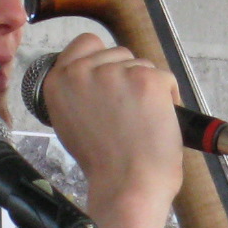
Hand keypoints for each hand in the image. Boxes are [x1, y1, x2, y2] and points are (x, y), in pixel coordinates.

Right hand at [33, 32, 184, 212]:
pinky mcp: (146, 80)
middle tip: (128, 112)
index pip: (86, 43)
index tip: (112, 79)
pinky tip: (158, 121)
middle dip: (128, 76)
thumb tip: (95, 76)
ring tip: (141, 121)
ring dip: (148, 88)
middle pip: (118, 52)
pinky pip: (166, 77)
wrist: (127, 184)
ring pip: (142, 65)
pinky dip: (169, 97)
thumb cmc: (104, 164)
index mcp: (58, 81)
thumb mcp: (69, 122)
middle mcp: (82, 71)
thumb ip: (77, 92)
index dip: (104, 59)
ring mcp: (115, 73)